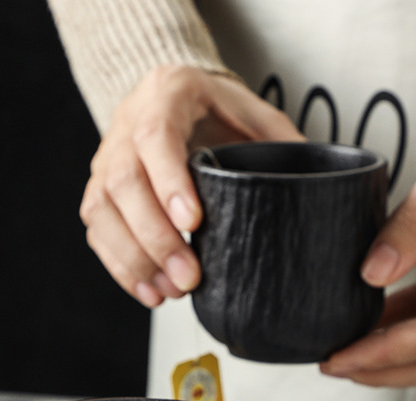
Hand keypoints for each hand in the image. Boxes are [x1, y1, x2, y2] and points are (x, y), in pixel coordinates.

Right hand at [80, 65, 302, 306]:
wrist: (177, 98)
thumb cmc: (218, 109)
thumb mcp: (255, 113)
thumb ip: (281, 143)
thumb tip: (317, 188)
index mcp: (167, 94)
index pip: (155, 136)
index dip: (170, 183)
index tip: (194, 224)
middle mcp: (127, 123)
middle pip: (124, 182)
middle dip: (156, 238)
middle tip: (189, 277)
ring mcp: (107, 158)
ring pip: (102, 211)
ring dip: (136, 259)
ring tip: (171, 291)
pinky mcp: (102, 190)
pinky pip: (98, 230)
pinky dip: (122, 267)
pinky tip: (151, 291)